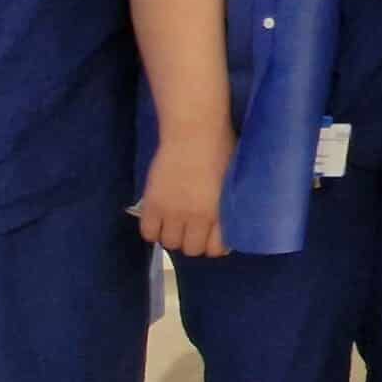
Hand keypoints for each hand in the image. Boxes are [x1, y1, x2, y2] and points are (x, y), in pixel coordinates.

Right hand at [135, 125, 233, 257]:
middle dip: (192, 241)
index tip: (209, 235)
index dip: (212, 244)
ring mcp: (173, 212)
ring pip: (169, 244)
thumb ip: (229, 205)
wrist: (194, 131)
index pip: (216, 249)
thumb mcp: (233, 181)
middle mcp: (197, 218)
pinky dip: (152, 230)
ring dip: (172, 236)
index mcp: (221, 213)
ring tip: (173, 222)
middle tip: (190, 227)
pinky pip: (148, 232)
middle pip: (191, 250)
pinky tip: (158, 218)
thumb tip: (227, 223)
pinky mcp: (152, 203)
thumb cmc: (221, 148)